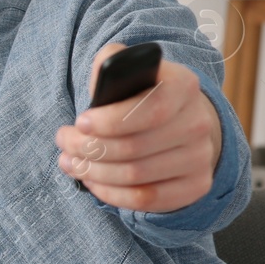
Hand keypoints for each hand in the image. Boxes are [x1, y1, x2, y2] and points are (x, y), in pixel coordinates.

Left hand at [55, 44, 221, 211]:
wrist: (180, 122)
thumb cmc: (141, 96)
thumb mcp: (127, 71)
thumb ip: (111, 64)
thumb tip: (101, 81)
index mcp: (183, 86)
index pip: (149, 109)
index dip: (109, 121)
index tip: (80, 122)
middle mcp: (198, 122)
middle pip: (133, 147)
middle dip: (88, 148)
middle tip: (64, 143)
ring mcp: (200, 157)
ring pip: (135, 176)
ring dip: (92, 172)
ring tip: (70, 162)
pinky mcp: (195, 185)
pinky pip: (145, 199)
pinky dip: (110, 194)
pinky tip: (92, 181)